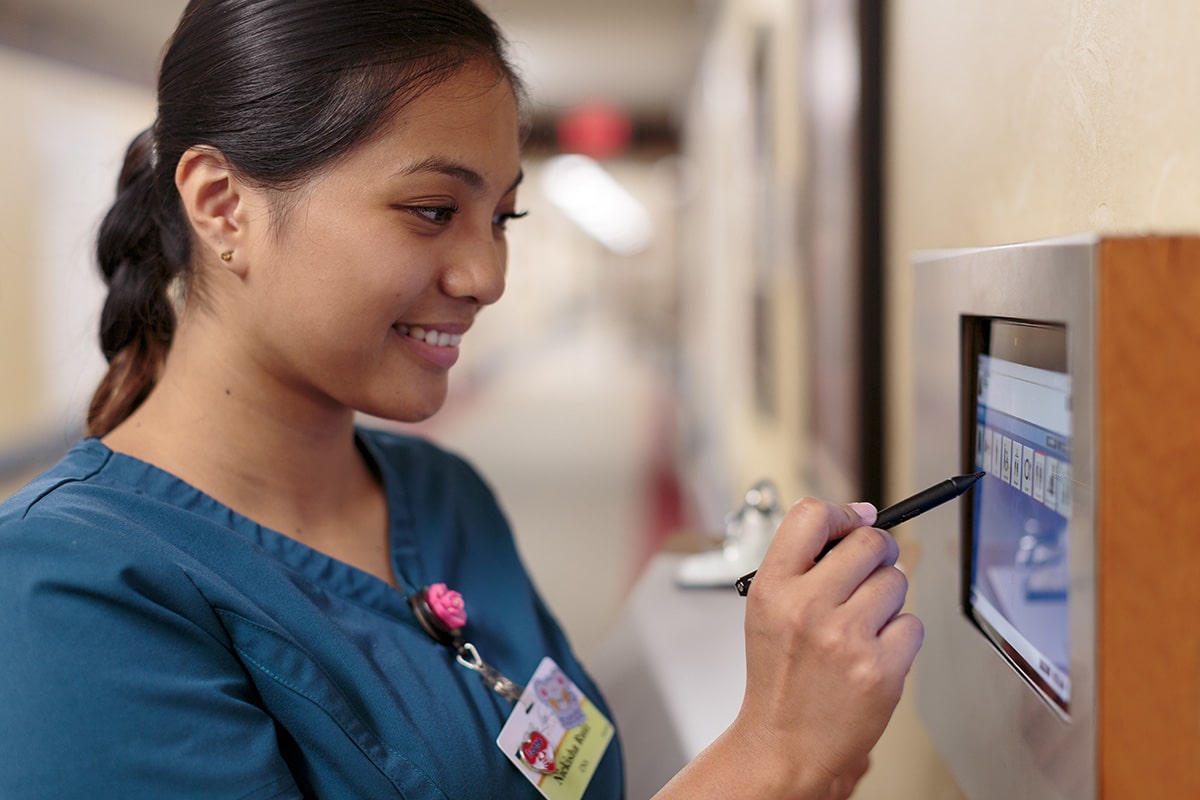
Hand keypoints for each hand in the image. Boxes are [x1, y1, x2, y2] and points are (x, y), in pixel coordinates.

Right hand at [731, 498, 923, 796]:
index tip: (854, 522)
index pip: (812, 515)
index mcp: (773, 587)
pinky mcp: (880, 668)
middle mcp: (807, 607)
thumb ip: (805, 560)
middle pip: (870, 543)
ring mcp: (845, 639)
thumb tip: (864, 516)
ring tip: (862, 625)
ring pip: (897, 582)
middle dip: (878, 554)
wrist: (784, 742)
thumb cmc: (779, 674)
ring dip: (888, 599)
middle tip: (868, 573)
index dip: (843, 513)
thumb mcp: (767, 607)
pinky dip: (900, 637)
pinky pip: (912, 625)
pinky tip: (873, 653)